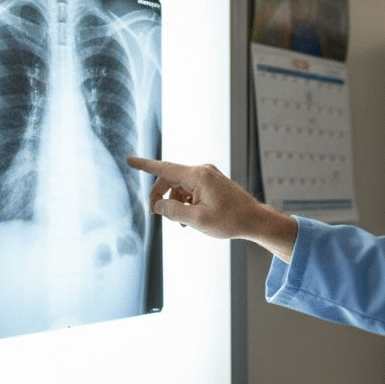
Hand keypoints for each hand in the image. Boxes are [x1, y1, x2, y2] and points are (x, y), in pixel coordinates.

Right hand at [126, 157, 297, 259]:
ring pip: (179, 187)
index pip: (164, 168)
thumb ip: (173, 212)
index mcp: (198, 176)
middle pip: (169, 180)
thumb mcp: (197, 220)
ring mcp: (208, 176)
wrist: (255, 220)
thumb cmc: (230, 220)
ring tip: (182, 223)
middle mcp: (202, 171)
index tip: (129, 160)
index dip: (144, 165)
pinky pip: (190, 190)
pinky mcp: (212, 183)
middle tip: (156, 215)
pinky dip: (186, 202)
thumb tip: (157, 206)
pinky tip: (190, 219)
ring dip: (175, 203)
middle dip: (161, 197)